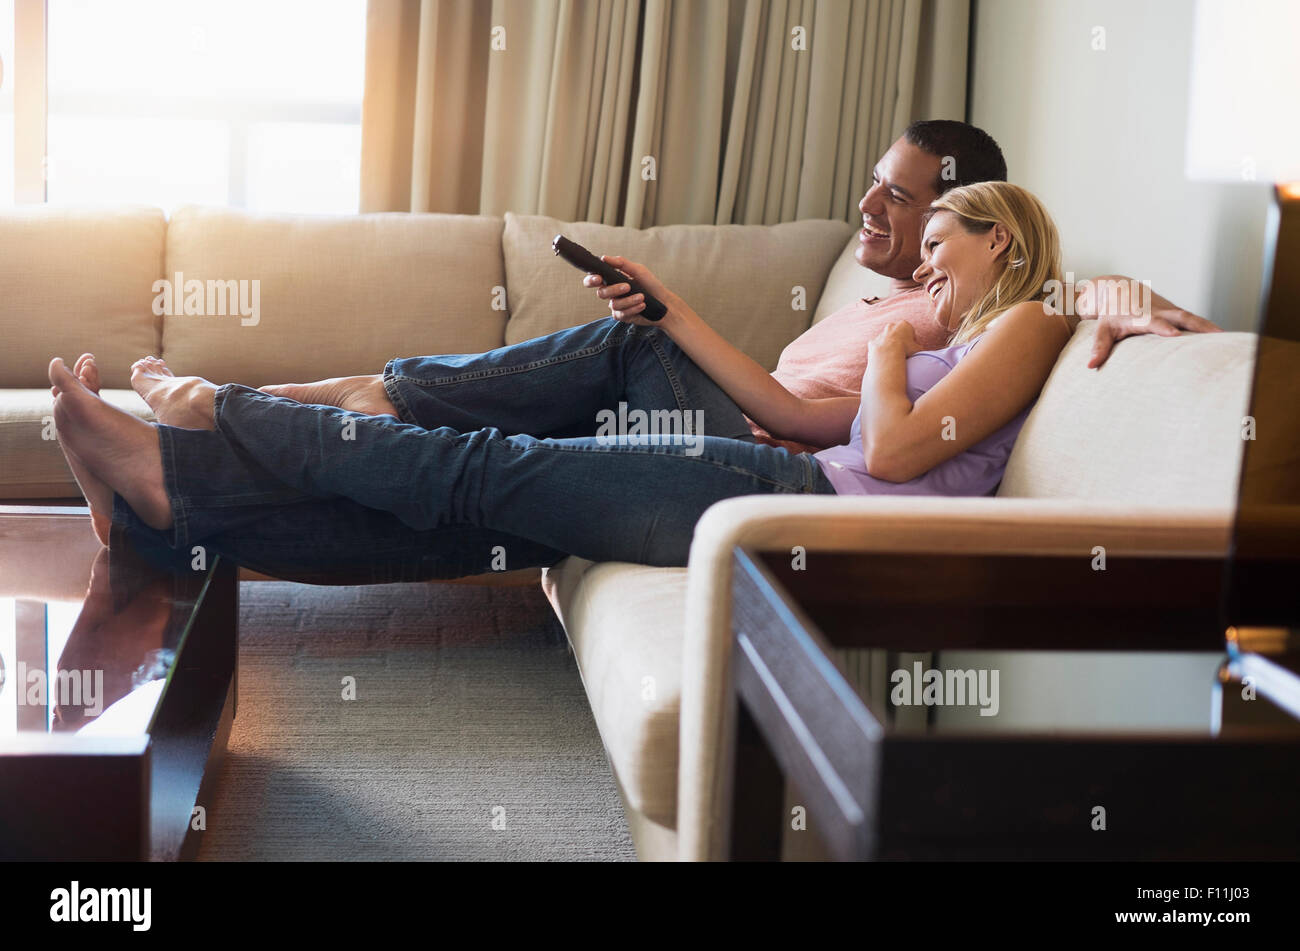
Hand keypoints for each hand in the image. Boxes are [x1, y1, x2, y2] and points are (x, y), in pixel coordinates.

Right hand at [583, 255, 682, 325]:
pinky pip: (621, 314)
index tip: (598, 278)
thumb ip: (621, 263)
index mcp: (612, 280)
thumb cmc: (651, 285)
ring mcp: (616, 305)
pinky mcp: (622, 316)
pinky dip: (632, 308)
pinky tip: (642, 305)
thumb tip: (604, 258)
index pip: (594, 279)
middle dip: (613, 290)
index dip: (591, 279)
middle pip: (601, 293)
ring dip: (629, 300)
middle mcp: (611, 293)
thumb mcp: (638, 270)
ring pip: (613, 304)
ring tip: (642, 296)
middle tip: (627, 287)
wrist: (664, 302)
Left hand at [870, 320, 923, 356]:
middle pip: (897, 334)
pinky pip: (878, 347)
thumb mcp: (918, 349)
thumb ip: (920, 348)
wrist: (888, 352)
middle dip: (900, 341)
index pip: (910, 332)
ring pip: (887, 340)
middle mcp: (891, 326)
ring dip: (890, 346)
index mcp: (904, 325)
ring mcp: (881, 333)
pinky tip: (885, 359)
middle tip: (903, 352)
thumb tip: (922, 351)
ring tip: (894, 356)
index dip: (912, 341)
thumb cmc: (905, 349)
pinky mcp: (873, 341)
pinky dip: (881, 352)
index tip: (912, 349)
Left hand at [1078, 275, 1220, 367]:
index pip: (1154, 322)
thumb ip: (1099, 347)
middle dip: (1198, 325)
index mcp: (1141, 316)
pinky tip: (1223, 336)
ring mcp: (1170, 311)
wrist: (1116, 289)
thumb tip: (1090, 366)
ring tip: (1228, 337)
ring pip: (1192, 317)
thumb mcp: (1102, 329)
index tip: (1175, 335)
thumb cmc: (1110, 313)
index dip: (1164, 327)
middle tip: (1216, 335)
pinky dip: (1207, 326)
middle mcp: (1159, 312)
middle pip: (1181, 317)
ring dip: (1209, 326)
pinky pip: (1194, 320)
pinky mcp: (1176, 313)